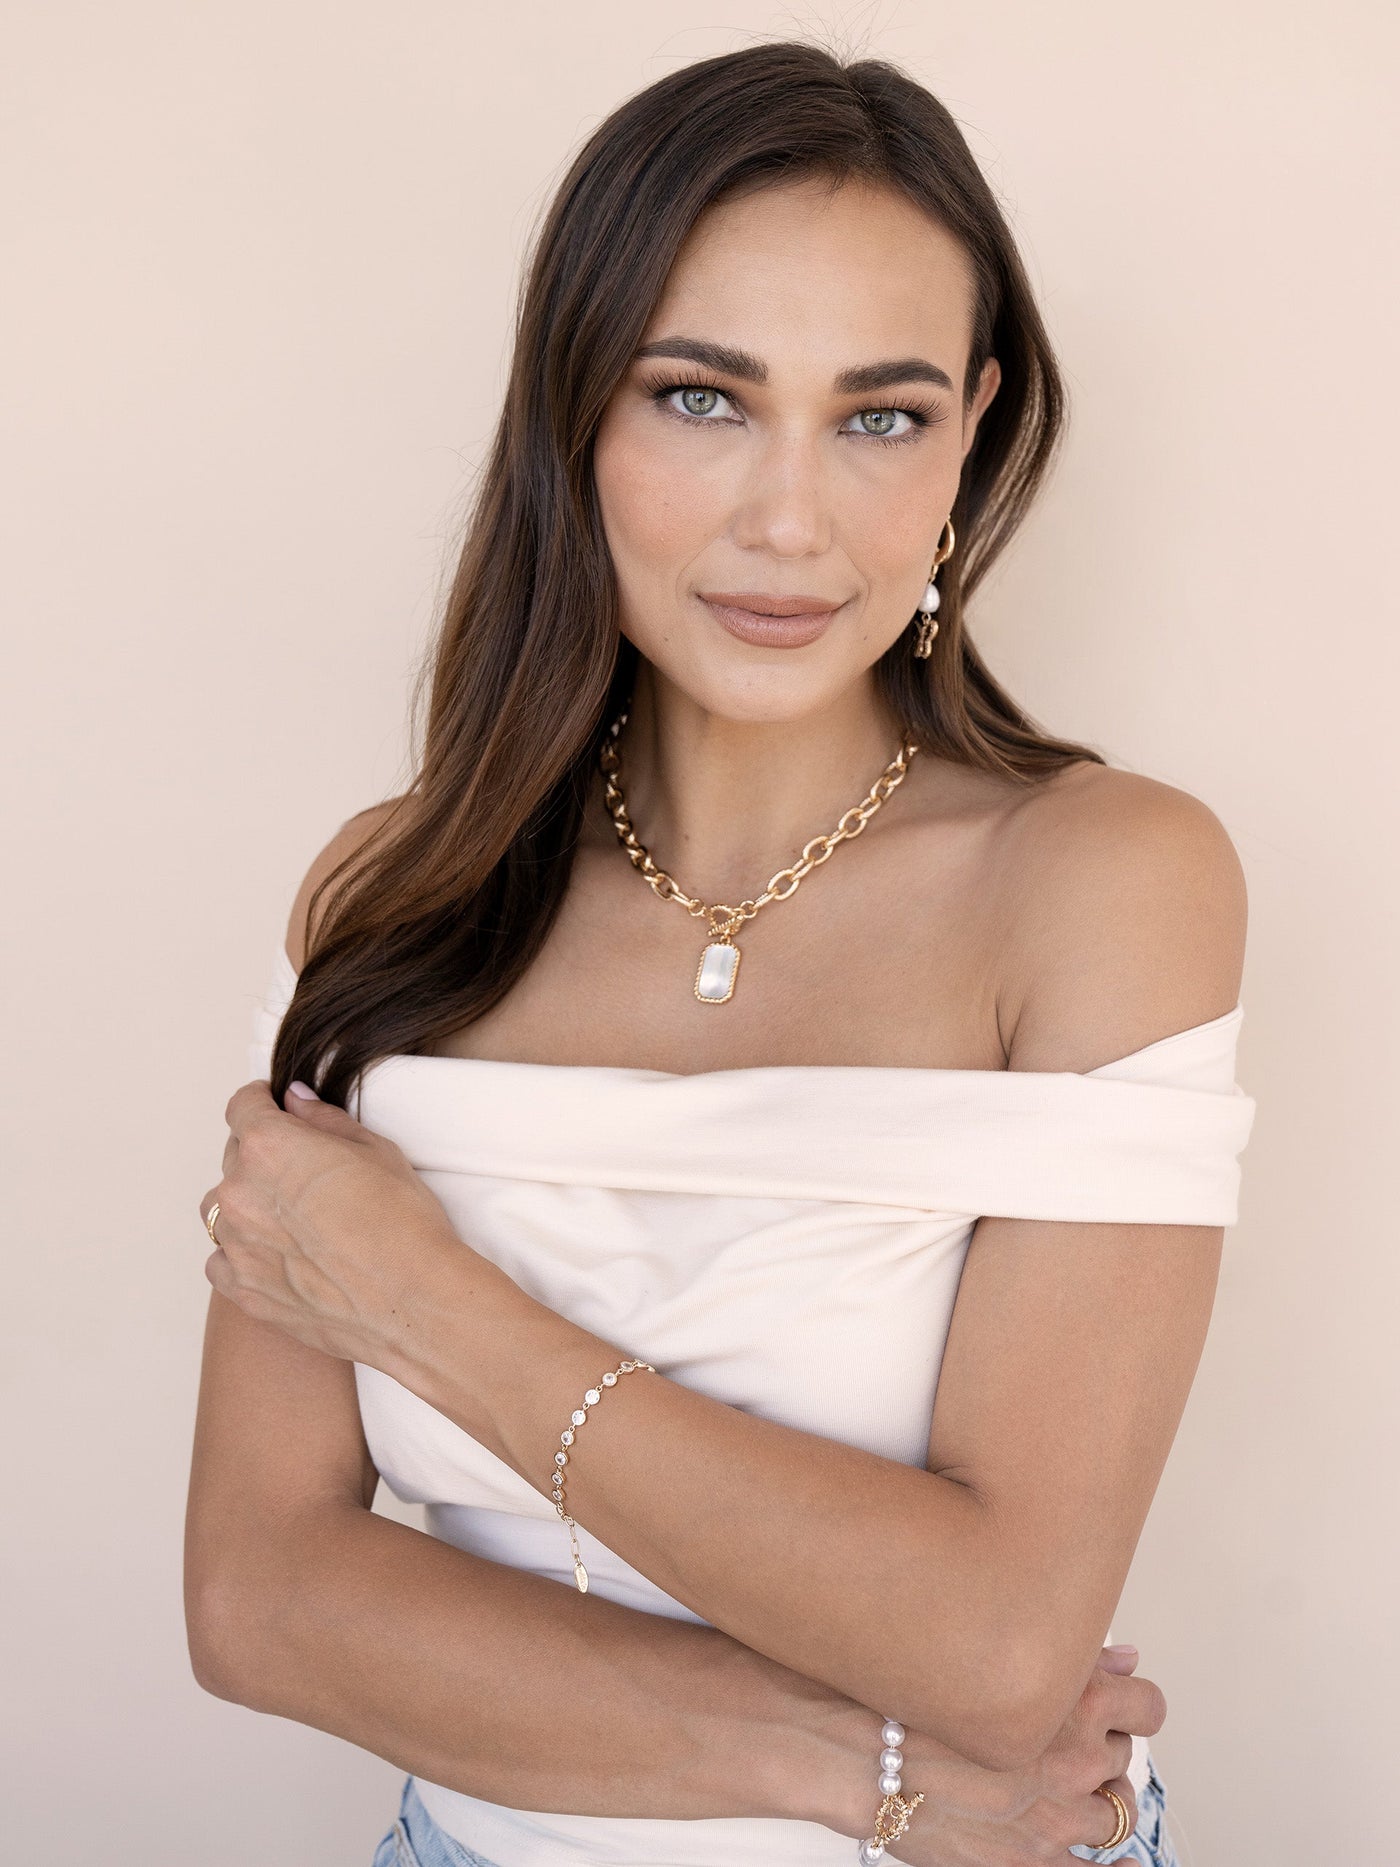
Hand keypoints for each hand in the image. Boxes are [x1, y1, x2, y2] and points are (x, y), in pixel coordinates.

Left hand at [198, 1077, 468, 1369]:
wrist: (411, 1301)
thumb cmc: (401, 1223)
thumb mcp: (376, 1150)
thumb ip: (324, 1120)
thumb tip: (296, 1101)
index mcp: (268, 1147)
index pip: (243, 1106)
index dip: (262, 1102)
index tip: (274, 1107)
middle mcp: (239, 1193)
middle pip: (235, 1156)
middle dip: (265, 1155)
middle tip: (307, 1172)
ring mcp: (234, 1245)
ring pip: (223, 1210)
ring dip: (250, 1205)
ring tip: (295, 1219)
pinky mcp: (242, 1290)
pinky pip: (223, 1261)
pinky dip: (244, 1253)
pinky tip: (282, 1257)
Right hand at [841, 1646, 1161, 1864]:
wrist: (862, 1753)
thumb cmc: (915, 1696)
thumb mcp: (990, 1653)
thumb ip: (1068, 1656)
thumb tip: (1124, 1660)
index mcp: (1073, 1698)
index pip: (1146, 1704)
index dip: (1133, 1705)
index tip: (1122, 1705)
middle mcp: (1075, 1756)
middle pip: (1122, 1754)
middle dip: (1100, 1747)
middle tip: (1066, 1739)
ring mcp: (1058, 1815)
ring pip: (1117, 1810)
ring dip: (1102, 1798)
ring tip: (1074, 1789)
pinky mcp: (1033, 1860)